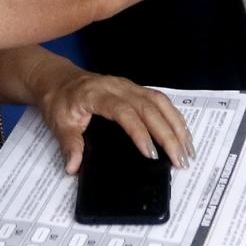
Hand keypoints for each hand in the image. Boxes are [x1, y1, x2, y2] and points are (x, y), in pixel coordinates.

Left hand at [36, 69, 192, 172]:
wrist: (58, 78)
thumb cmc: (59, 100)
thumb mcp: (58, 122)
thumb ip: (68, 144)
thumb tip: (74, 166)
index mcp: (97, 94)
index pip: (124, 111)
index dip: (140, 132)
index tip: (151, 154)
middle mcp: (118, 87)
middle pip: (149, 107)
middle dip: (168, 134)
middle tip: (180, 160)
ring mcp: (129, 86)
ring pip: (160, 102)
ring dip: (176, 126)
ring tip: (187, 151)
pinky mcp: (135, 89)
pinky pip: (159, 100)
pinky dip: (174, 117)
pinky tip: (182, 134)